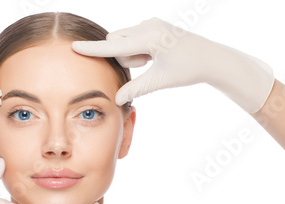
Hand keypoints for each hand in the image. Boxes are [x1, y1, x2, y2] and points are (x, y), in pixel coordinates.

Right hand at [72, 17, 273, 113]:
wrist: (210, 58)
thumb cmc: (188, 69)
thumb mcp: (160, 81)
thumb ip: (136, 89)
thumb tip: (116, 99)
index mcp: (150, 37)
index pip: (114, 45)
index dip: (93, 48)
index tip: (74, 45)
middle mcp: (148, 25)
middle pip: (116, 40)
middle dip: (122, 56)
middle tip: (145, 65)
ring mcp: (150, 23)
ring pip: (123, 40)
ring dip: (131, 54)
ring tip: (152, 61)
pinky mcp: (152, 25)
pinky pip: (132, 38)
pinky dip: (137, 50)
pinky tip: (154, 55)